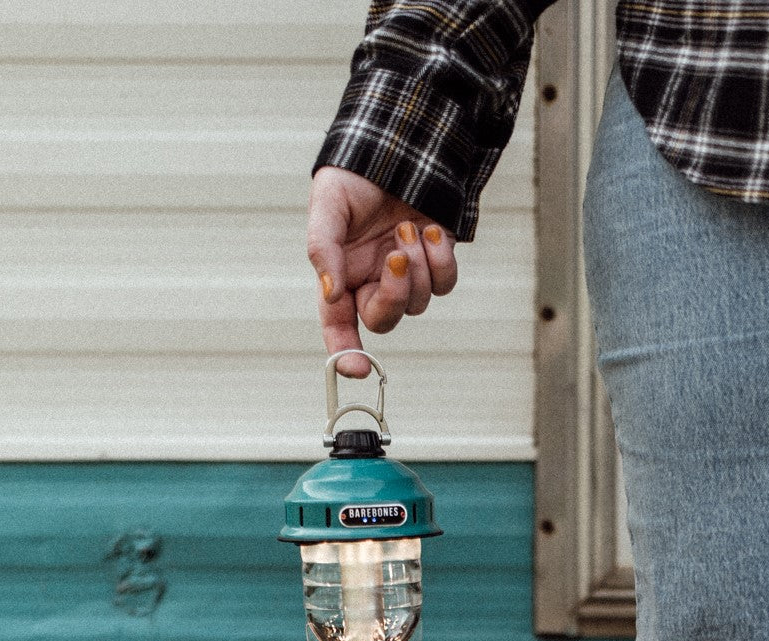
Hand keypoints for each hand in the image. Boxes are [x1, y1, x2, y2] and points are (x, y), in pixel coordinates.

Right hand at [307, 166, 458, 377]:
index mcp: (342, 274)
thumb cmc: (356, 174)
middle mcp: (373, 281)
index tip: (353, 369)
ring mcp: (407, 274)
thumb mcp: (328, 204)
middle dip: (394, 295)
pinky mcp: (436, 261)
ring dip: (417, 267)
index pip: (339, 324)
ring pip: (418, 302)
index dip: (344, 351)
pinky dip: (441, 261)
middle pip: (385, 319)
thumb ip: (323, 248)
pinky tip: (431, 230)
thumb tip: (331, 293)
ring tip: (408, 227)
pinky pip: (444, 283)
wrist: (400, 143)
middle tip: (396, 256)